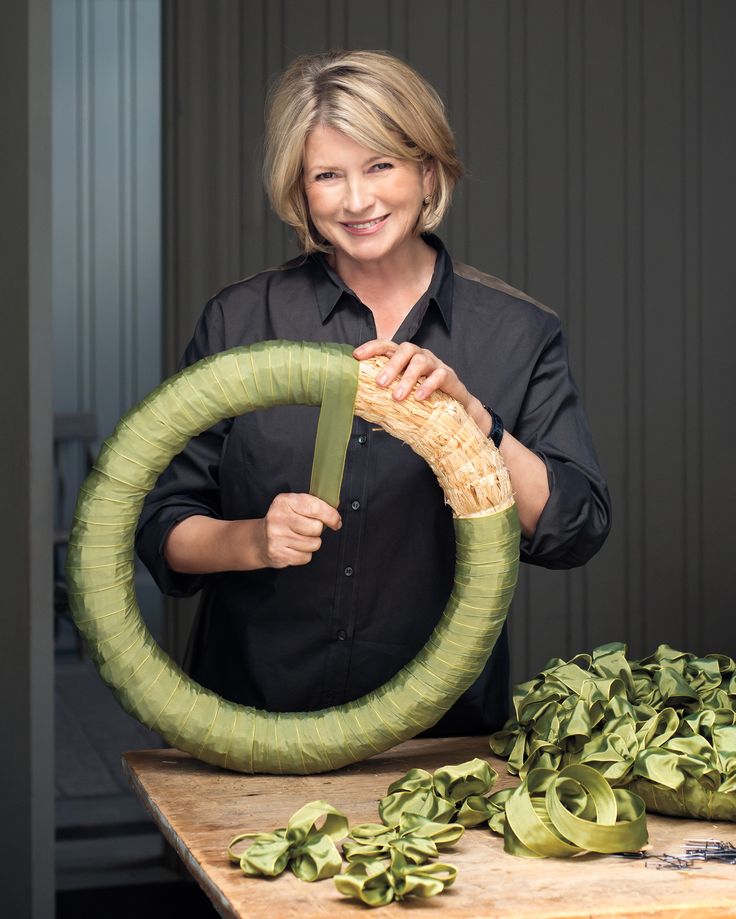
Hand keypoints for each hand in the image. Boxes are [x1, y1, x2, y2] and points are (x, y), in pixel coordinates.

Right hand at [256, 493, 341, 568]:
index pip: (315, 507)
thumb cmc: (282, 520)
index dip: (331, 516)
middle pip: (316, 528)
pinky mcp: (278, 554)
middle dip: (317, 530)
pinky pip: (305, 557)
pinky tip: (295, 547)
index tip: (336, 521)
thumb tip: (336, 511)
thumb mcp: (294, 504)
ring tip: (300, 538)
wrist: (260, 539)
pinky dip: (304, 554)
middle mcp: (278, 518)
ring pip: (313, 544)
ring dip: (311, 543)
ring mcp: (277, 537)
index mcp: (284, 501)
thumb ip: (314, 505)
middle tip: (309, 529)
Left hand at [353, 339, 488, 430]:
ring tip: (398, 397)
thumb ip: (385, 395)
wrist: (454, 406)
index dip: (371, 347)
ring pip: (420, 361)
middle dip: (391, 366)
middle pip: (405, 349)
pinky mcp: (448, 375)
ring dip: (407, 378)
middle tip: (380, 384)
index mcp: (404, 358)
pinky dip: (428, 385)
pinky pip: (439, 375)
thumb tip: (360, 405)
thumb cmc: (423, 398)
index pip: (387, 346)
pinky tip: (419, 397)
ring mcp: (434, 363)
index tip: (357, 356)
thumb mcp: (403, 394)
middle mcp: (418, 355)